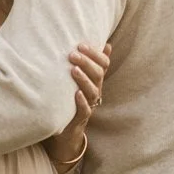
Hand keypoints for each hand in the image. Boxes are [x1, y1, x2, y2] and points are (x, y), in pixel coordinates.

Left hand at [48, 42, 110, 167]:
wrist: (67, 129)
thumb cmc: (72, 98)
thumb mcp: (82, 79)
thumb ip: (91, 63)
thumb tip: (106, 44)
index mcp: (96, 80)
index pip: (103, 64)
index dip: (95, 54)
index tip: (81, 44)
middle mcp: (96, 91)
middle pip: (98, 75)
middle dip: (87, 63)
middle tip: (73, 54)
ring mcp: (90, 104)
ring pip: (93, 91)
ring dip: (83, 79)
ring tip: (73, 70)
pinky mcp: (81, 118)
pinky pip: (85, 110)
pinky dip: (81, 101)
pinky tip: (76, 93)